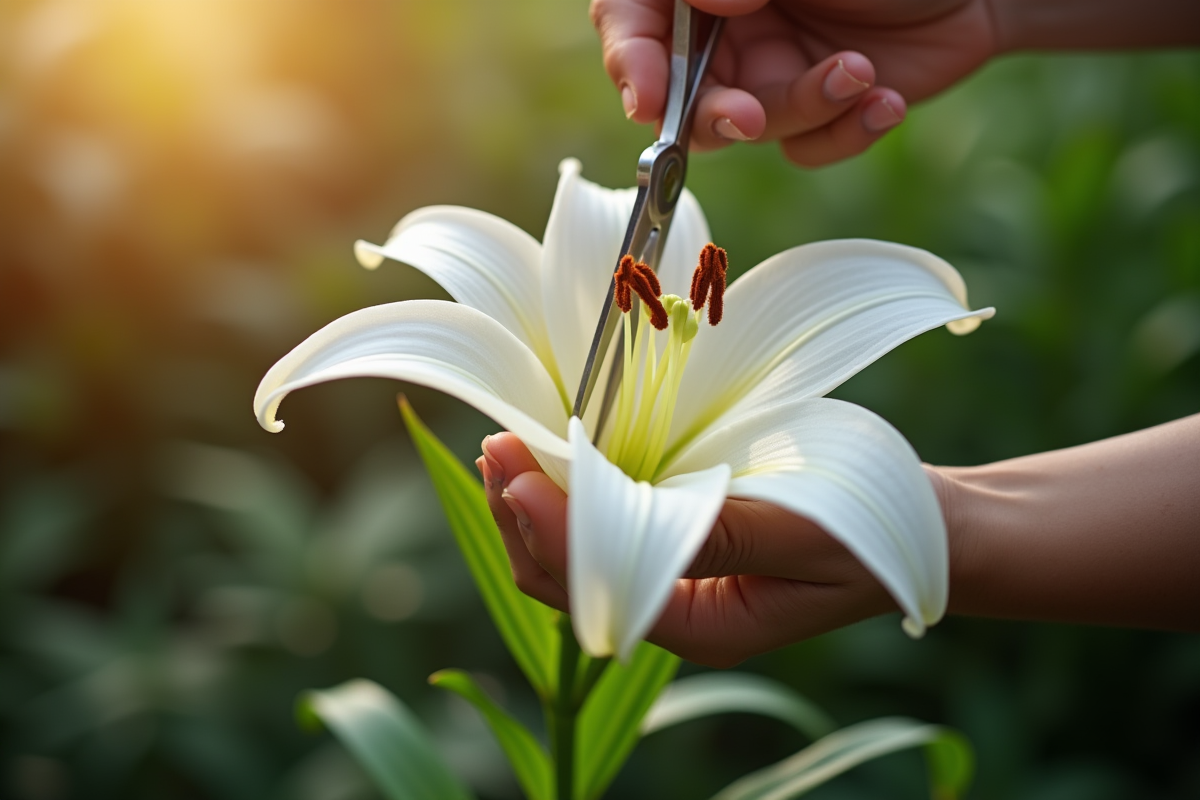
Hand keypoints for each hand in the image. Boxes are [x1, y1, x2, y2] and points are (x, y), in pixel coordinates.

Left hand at [477, 432, 896, 667]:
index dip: (542, 524)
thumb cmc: (869, 529)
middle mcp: (671, 609)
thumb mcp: (797, 530)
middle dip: (520, 511)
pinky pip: (605, 526)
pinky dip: (571, 489)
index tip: (510, 458)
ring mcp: (673, 576)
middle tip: (492, 442)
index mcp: (697, 625)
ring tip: (504, 442)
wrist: (921, 529)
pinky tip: (557, 449)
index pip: (593, 584)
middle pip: (566, 575)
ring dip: (536, 498)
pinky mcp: (681, 540)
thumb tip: (608, 520)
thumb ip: (710, 533)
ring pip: (576, 551)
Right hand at [592, 0, 998, 165]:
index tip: (648, 96)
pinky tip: (886, 100)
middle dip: (713, 113)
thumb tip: (711, 0)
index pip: (632, 17)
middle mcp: (724, 26)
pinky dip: (843, 134)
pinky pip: (804, 148)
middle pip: (678, 89)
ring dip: (802, 109)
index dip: (631, 58)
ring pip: (746, 126)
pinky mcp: (812, 112)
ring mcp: (766, 72)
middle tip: (749, 116)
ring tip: (859, 74)